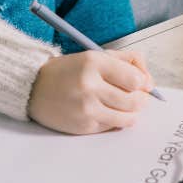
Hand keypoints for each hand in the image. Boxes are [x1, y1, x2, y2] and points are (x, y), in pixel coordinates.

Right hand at [27, 50, 155, 134]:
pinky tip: (108, 110)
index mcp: (93, 62)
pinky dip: (116, 120)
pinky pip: (112, 126)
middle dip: (142, 99)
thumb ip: (125, 60)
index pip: (135, 78)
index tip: (142, 82)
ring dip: (132, 112)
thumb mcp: (94, 55)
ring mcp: (87, 108)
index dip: (144, 82)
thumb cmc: (68, 70)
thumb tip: (148, 80)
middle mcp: (90, 85)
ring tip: (125, 105)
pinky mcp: (84, 126)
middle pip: (134, 100)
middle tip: (139, 96)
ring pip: (127, 117)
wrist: (34, 88)